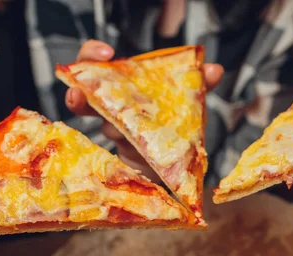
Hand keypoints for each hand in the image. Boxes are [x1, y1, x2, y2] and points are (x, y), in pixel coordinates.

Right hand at [65, 40, 223, 181]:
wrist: (176, 164)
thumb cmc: (173, 126)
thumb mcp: (186, 104)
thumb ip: (197, 86)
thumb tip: (214, 69)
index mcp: (125, 87)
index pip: (96, 65)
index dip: (91, 56)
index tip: (104, 54)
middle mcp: (114, 109)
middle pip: (84, 98)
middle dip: (79, 96)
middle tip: (77, 93)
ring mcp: (117, 135)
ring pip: (106, 127)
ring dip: (114, 128)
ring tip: (118, 129)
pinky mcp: (125, 160)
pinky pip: (119, 156)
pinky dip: (129, 156)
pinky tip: (136, 156)